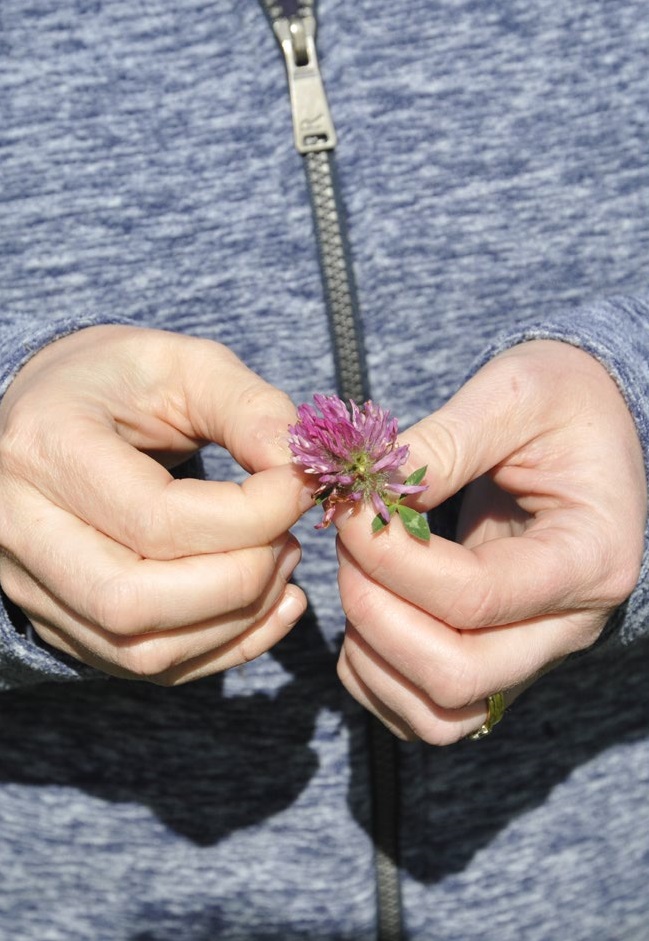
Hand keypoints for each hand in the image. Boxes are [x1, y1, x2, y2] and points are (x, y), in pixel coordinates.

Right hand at [0, 326, 308, 682]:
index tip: (299, 488)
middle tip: (289, 537)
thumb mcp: (185, 364)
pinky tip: (271, 605)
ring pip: (140, 650)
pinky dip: (223, 648)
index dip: (251, 516)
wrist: (47, 415)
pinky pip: (145, 665)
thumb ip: (250, 409)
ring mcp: (32, 584)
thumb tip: (300, 475)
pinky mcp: (59, 621)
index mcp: (46, 447)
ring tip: (281, 564)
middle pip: (135, 600)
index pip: (156, 518)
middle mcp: (20, 527)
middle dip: (242, 580)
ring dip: (237, 620)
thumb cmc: (118, 381)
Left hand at [335, 341, 646, 742]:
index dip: (392, 558)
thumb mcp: (514, 394)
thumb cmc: (559, 403)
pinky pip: (424, 712)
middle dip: (374, 612)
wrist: (582, 433)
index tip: (349, 507)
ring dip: (372, 653)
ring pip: (439, 714)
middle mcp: (567, 626)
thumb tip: (366, 495)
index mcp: (590, 557)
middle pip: (456, 676)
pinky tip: (364, 608)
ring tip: (356, 573)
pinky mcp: (495, 663)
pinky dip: (374, 675)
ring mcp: (530, 654)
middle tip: (345, 543)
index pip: (476, 595)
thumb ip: (444, 443)